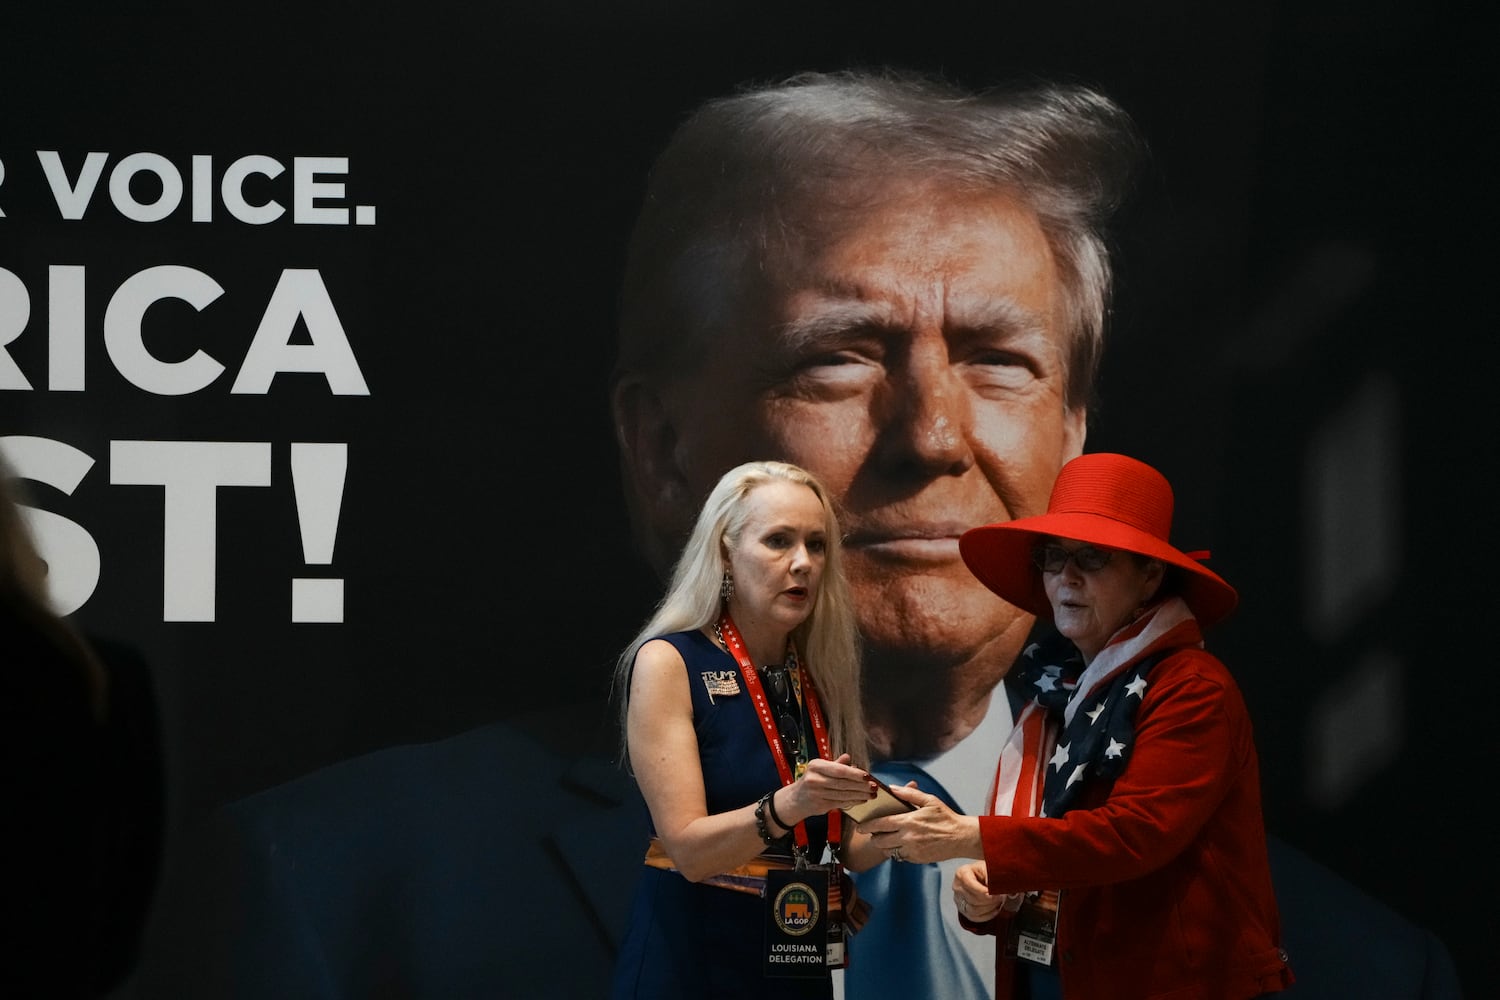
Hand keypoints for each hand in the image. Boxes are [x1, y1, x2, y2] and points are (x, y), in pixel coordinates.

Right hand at [780, 753, 880, 825]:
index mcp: (816, 766)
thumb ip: (835, 764)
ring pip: (843, 794)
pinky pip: (841, 803)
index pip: (838, 770)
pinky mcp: (820, 806)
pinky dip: (853, 801)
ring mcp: (817, 794)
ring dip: (860, 795)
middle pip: (843, 783)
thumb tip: (848, 757)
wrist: (796, 799)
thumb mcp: (820, 768)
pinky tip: (862, 800)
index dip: (854, 773)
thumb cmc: (812, 780)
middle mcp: (815, 779)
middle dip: (861, 786)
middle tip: (874, 786)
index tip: (867, 775)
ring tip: (872, 794)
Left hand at [858, 783, 981, 863]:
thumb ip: (909, 794)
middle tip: (873, 833)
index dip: (867, 826)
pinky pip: (900, 857)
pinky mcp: (917, 859)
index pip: (880, 824)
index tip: (859, 826)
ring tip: (886, 838)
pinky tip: (901, 844)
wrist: (961, 837)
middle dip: (873, 837)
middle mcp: (908, 837)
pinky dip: (897, 851)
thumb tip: (892, 788)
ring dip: (884, 845)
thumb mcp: (929, 800)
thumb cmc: (946, 817)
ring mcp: (912, 850)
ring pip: (888, 851)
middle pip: (880, 841)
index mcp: (908, 821)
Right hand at [954, 861, 1022, 921]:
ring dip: (990, 908)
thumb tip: (999, 888)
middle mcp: (957, 886)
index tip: (997, 893)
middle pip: (973, 899)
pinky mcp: (963, 910)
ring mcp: (958, 899)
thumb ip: (992, 876)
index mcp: (962, 873)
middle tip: (1002, 897)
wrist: (981, 876)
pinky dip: (987, 915)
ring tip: (999, 902)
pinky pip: (975, 918)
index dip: (985, 891)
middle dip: (990, 900)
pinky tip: (995, 909)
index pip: (971, 885)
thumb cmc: (985, 872)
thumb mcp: (988, 868)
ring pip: (974, 910)